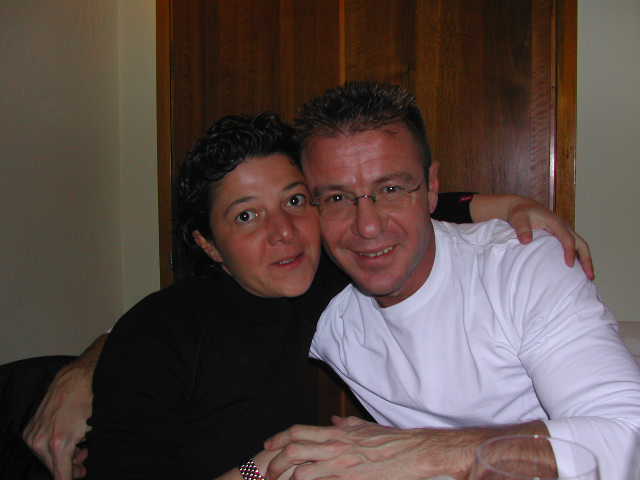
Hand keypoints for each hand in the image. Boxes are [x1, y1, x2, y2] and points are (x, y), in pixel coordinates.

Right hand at [22, 361, 92, 478]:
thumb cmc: (86, 403)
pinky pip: (40, 447)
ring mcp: (33, 436)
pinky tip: (66, 438)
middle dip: (70, 467)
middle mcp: (41, 442)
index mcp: (59, 444)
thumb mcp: (89, 431)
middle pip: (54, 468)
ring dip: (62, 456)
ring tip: (79, 447)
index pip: (61, 476)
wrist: (74, 381)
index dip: (70, 478)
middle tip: (82, 460)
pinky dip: (52, 446)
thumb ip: (80, 455)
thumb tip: (77, 469)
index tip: (77, 475)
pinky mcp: (30, 430)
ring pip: (47, 458)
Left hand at [264, 416, 473, 479]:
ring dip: (286, 477)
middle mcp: (336, 445)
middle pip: (294, 448)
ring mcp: (342, 463)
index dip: (279, 437)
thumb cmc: (392, 441)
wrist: (414, 452)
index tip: (267, 445)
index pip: (299, 430)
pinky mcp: (350, 478)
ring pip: (302, 468)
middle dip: (275, 461)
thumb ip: (345, 424)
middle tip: (266, 472)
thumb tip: (331, 419)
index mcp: (337, 432)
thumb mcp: (364, 427)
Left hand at [507, 199, 593, 279]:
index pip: (567, 238)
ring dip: (586, 260)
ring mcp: (564, 231)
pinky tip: (577, 270)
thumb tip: (526, 241)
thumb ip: (522, 229)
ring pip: (580, 246)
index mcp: (555, 222)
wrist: (522, 207)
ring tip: (588, 277)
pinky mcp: (561, 235)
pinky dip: (578, 257)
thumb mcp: (518, 218)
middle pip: (581, 243)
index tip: (570, 265)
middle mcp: (564, 227)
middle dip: (587, 259)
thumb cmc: (520, 213)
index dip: (570, 251)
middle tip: (589, 276)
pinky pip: (574, 247)